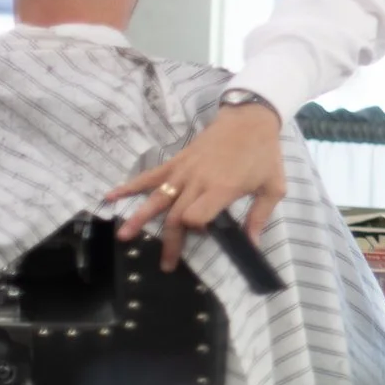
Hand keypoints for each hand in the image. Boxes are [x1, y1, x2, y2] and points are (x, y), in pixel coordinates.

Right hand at [106, 102, 286, 269]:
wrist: (250, 118)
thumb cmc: (264, 154)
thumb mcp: (274, 186)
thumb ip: (260, 216)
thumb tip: (253, 245)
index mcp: (222, 188)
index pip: (196, 216)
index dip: (195, 229)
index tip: (204, 233)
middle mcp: (198, 181)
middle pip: (175, 215)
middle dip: (169, 242)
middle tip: (166, 265)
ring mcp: (184, 171)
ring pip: (157, 198)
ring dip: (140, 218)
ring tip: (124, 236)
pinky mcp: (177, 161)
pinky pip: (150, 176)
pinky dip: (130, 186)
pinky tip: (111, 196)